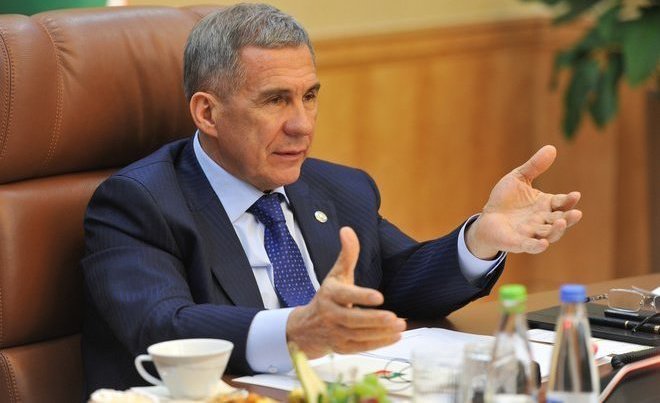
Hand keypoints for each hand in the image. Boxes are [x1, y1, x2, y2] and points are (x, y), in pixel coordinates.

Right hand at [286, 227, 405, 357]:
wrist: (307, 327)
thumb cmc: (328, 296)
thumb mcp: (336, 274)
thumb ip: (347, 254)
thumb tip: (348, 229)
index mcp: (329, 294)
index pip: (345, 296)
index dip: (361, 296)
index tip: (379, 296)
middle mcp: (330, 315)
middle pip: (353, 319)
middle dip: (374, 320)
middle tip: (395, 317)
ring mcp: (336, 333)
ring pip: (359, 335)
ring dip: (380, 332)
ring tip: (400, 325)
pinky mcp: (342, 347)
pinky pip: (361, 347)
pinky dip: (378, 343)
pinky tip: (395, 336)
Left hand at [466, 145, 581, 258]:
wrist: (487, 217)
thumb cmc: (505, 199)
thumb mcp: (519, 178)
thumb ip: (535, 166)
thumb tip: (552, 147)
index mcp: (545, 205)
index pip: (561, 203)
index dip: (569, 200)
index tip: (575, 195)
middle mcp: (542, 220)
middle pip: (560, 221)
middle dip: (568, 218)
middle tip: (576, 213)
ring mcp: (531, 233)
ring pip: (549, 234)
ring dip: (556, 230)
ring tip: (561, 222)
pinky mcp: (517, 243)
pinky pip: (530, 246)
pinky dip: (537, 246)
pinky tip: (543, 244)